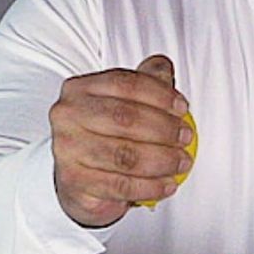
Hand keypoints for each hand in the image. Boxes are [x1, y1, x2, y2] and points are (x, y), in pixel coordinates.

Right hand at [49, 55, 193, 226]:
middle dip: (164, 129)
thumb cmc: (106, 133)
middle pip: (125, 118)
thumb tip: (163, 66)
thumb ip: (147, 80)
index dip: (160, 95)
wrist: (79, 178)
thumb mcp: (125, 103)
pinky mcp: (73, 181)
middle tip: (187, 138)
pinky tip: (168, 184)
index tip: (183, 108)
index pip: (126, 83)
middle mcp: (67, 115)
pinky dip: (150, 187)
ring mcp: (66, 149)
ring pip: (124, 155)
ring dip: (162, 160)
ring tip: (182, 163)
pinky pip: (119, 185)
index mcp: (79, 88)